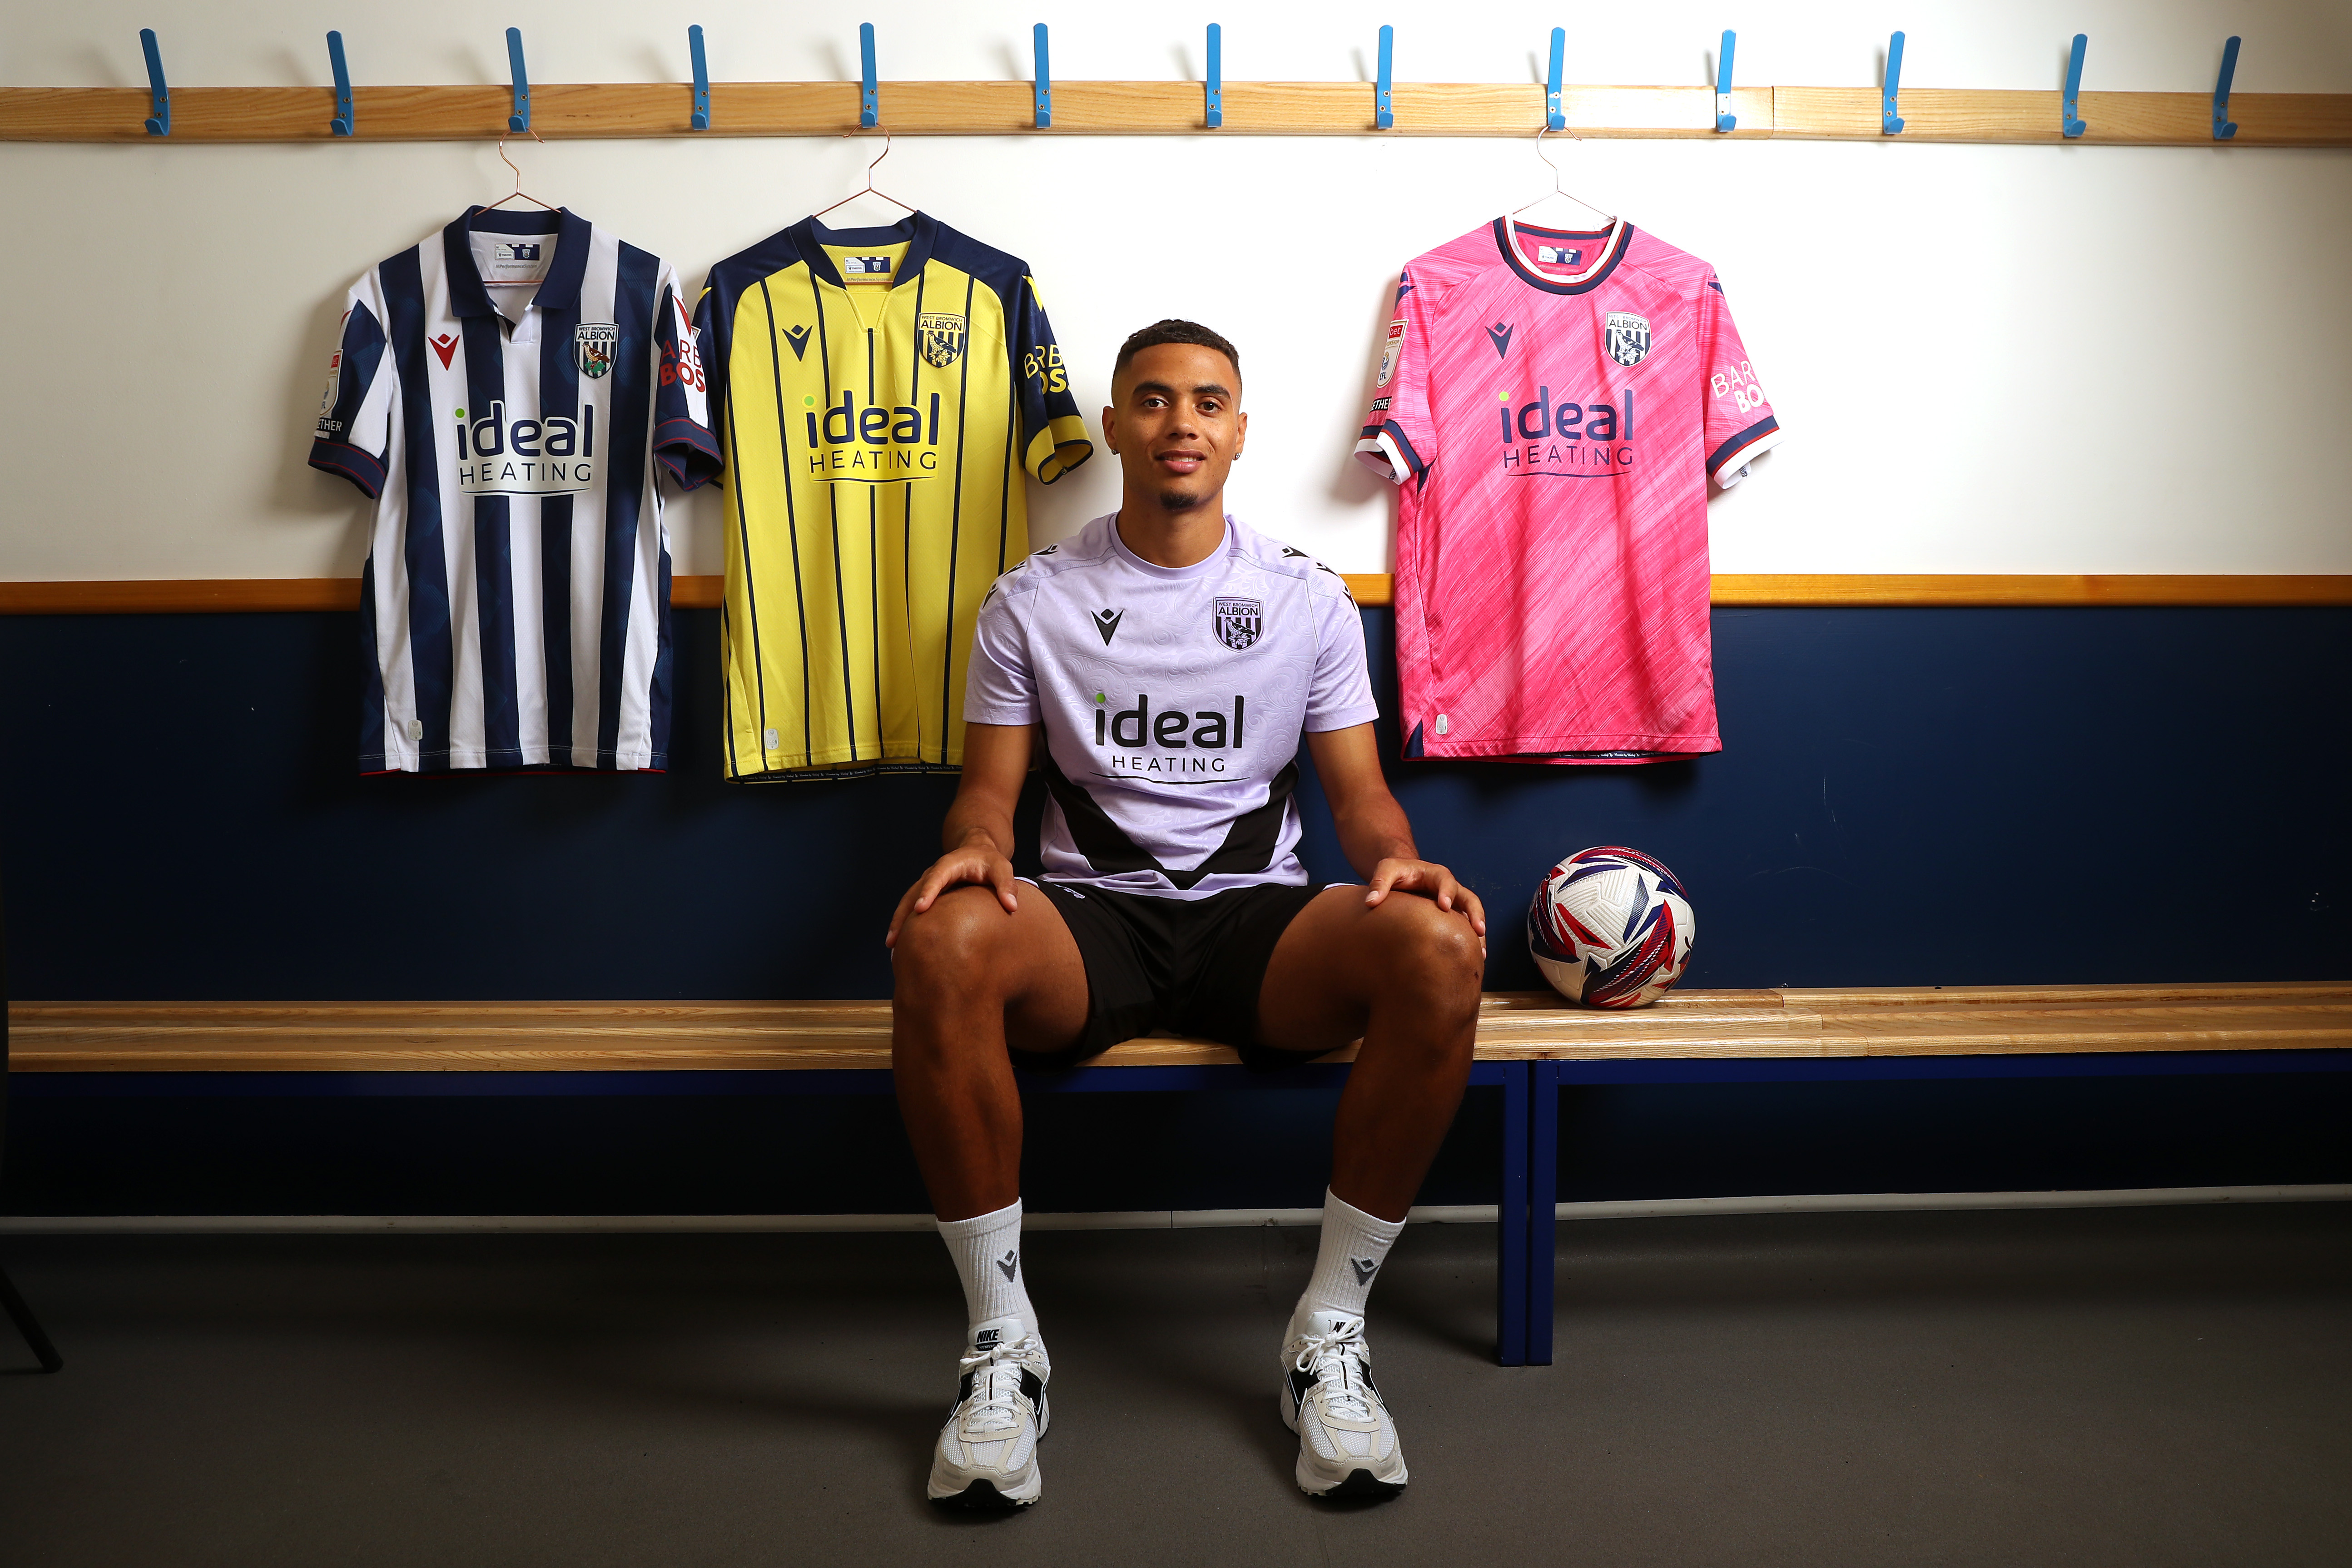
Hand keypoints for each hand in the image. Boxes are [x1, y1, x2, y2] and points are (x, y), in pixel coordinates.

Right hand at [885, 839, 1019, 947]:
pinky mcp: (928, 894)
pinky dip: (904, 923)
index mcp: (949, 865)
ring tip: (891, 946)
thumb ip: (1007, 885)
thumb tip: (1012, 906)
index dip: (927, 893)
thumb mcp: (1002, 867)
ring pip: (908, 902)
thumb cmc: (989, 861)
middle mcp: (933, 874)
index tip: (919, 910)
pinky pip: (912, 907)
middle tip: (896, 938)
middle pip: (913, 893)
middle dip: (903, 915)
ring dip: (899, 922)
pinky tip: (901, 943)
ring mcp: (927, 884)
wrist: (976, 851)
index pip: (935, 878)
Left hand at [1363, 857, 1487, 949]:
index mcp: (1436, 875)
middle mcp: (1450, 889)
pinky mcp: (1453, 918)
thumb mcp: (1386, 870)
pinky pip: (1466, 929)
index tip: (1445, 906)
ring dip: (1478, 934)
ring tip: (1481, 955)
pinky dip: (1472, 943)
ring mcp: (1454, 904)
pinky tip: (1473, 961)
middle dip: (1475, 914)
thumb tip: (1371, 902)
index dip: (1446, 893)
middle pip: (1469, 899)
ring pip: (1472, 916)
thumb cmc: (1396, 873)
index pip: (1445, 881)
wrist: (1404, 877)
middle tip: (1479, 930)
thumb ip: (1379, 882)